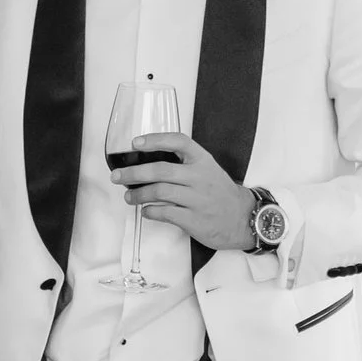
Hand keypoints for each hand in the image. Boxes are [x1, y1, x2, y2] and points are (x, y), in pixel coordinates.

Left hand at [111, 133, 255, 252]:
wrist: (244, 218)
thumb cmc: (220, 193)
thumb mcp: (208, 170)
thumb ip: (184, 164)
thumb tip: (147, 163)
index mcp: (203, 161)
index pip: (178, 142)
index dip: (155, 140)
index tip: (135, 143)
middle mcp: (200, 177)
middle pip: (161, 170)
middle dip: (134, 173)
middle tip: (117, 176)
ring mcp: (197, 199)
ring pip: (159, 192)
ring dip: (138, 195)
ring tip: (129, 196)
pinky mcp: (194, 220)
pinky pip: (165, 213)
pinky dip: (150, 212)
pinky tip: (146, 211)